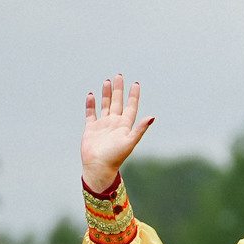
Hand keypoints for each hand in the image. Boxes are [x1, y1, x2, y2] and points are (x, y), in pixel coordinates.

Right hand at [81, 74, 153, 191]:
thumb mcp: (130, 141)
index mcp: (125, 126)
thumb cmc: (115, 156)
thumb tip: (152, 117)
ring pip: (105, 105)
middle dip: (119, 90)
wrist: (98, 167)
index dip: (133, 96)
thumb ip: (140, 128)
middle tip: (120, 76)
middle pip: (117, 102)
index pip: (131, 107)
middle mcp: (114, 123)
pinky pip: (91, 113)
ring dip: (106, 94)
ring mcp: (103, 125)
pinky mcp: (91, 128)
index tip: (136, 84)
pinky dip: (91, 104)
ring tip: (107, 81)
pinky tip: (91, 95)